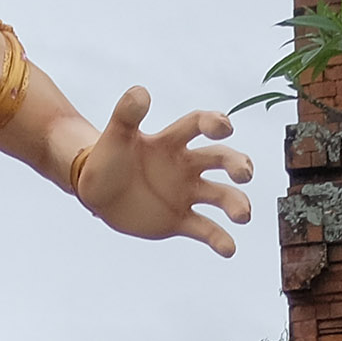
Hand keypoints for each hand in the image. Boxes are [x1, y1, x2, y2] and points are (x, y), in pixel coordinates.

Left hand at [70, 87, 256, 254]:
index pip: (198, 126)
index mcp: (171, 141)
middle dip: (236, 164)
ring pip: (219, 196)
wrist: (97, 193)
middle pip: (220, 159)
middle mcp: (186, 165)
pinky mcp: (180, 220)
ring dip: (235, 203)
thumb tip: (140, 91)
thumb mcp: (113, 137)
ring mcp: (186, 193)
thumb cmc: (106, 159)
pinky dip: (218, 239)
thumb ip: (126, 115)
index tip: (223, 127)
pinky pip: (205, 229)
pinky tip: (229, 249)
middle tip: (244, 174)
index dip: (213, 123)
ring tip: (243, 215)